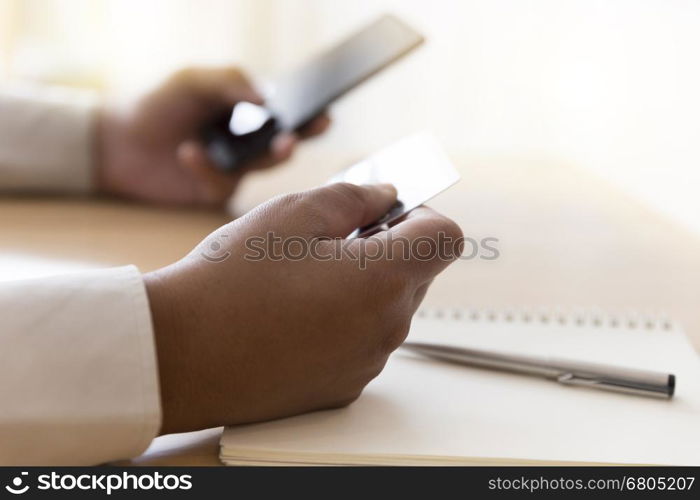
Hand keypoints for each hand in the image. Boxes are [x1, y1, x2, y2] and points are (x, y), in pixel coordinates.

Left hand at [96, 67, 329, 206]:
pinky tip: (189, 152)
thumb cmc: (156, 105)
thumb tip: (266, 97)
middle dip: (300, 139)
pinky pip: (224, 184)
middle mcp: (246, 143)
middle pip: (283, 144)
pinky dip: (208, 167)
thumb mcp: (192, 81)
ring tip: (277, 142)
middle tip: (308, 132)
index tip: (325, 114)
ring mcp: (233, 169)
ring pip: (263, 167)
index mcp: (246, 114)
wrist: (115, 142)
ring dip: (269, 155)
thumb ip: (228, 81)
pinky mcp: (215, 191)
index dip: (307, 117)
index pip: (285, 115)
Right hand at [144, 183, 462, 433]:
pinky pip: (362, 343)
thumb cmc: (229, 280)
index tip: (388, 212)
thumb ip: (354, 196)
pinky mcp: (341, 388)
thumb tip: (386, 196)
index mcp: (384, 280)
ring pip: (387, 309)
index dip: (422, 214)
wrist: (178, 353)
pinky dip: (343, 323)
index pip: (446, 238)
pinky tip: (293, 317)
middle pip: (416, 273)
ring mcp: (365, 363)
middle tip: (330, 240)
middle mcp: (386, 329)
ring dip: (361, 287)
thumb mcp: (293, 213)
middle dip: (386, 249)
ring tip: (301, 280)